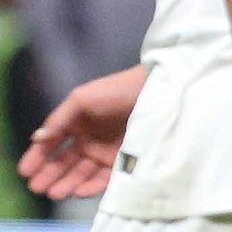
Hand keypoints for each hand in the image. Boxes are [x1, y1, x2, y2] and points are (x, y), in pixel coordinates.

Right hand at [18, 64, 146, 199]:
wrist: (155, 91)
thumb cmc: (117, 91)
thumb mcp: (83, 99)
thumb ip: (59, 119)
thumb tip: (36, 138)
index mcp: (76, 122)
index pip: (52, 144)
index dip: (37, 157)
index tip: (25, 171)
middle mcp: (88, 138)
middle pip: (63, 162)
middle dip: (49, 175)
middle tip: (37, 187)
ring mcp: (104, 150)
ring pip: (80, 172)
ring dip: (66, 183)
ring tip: (54, 192)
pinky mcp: (122, 159)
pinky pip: (103, 177)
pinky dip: (91, 185)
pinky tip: (78, 190)